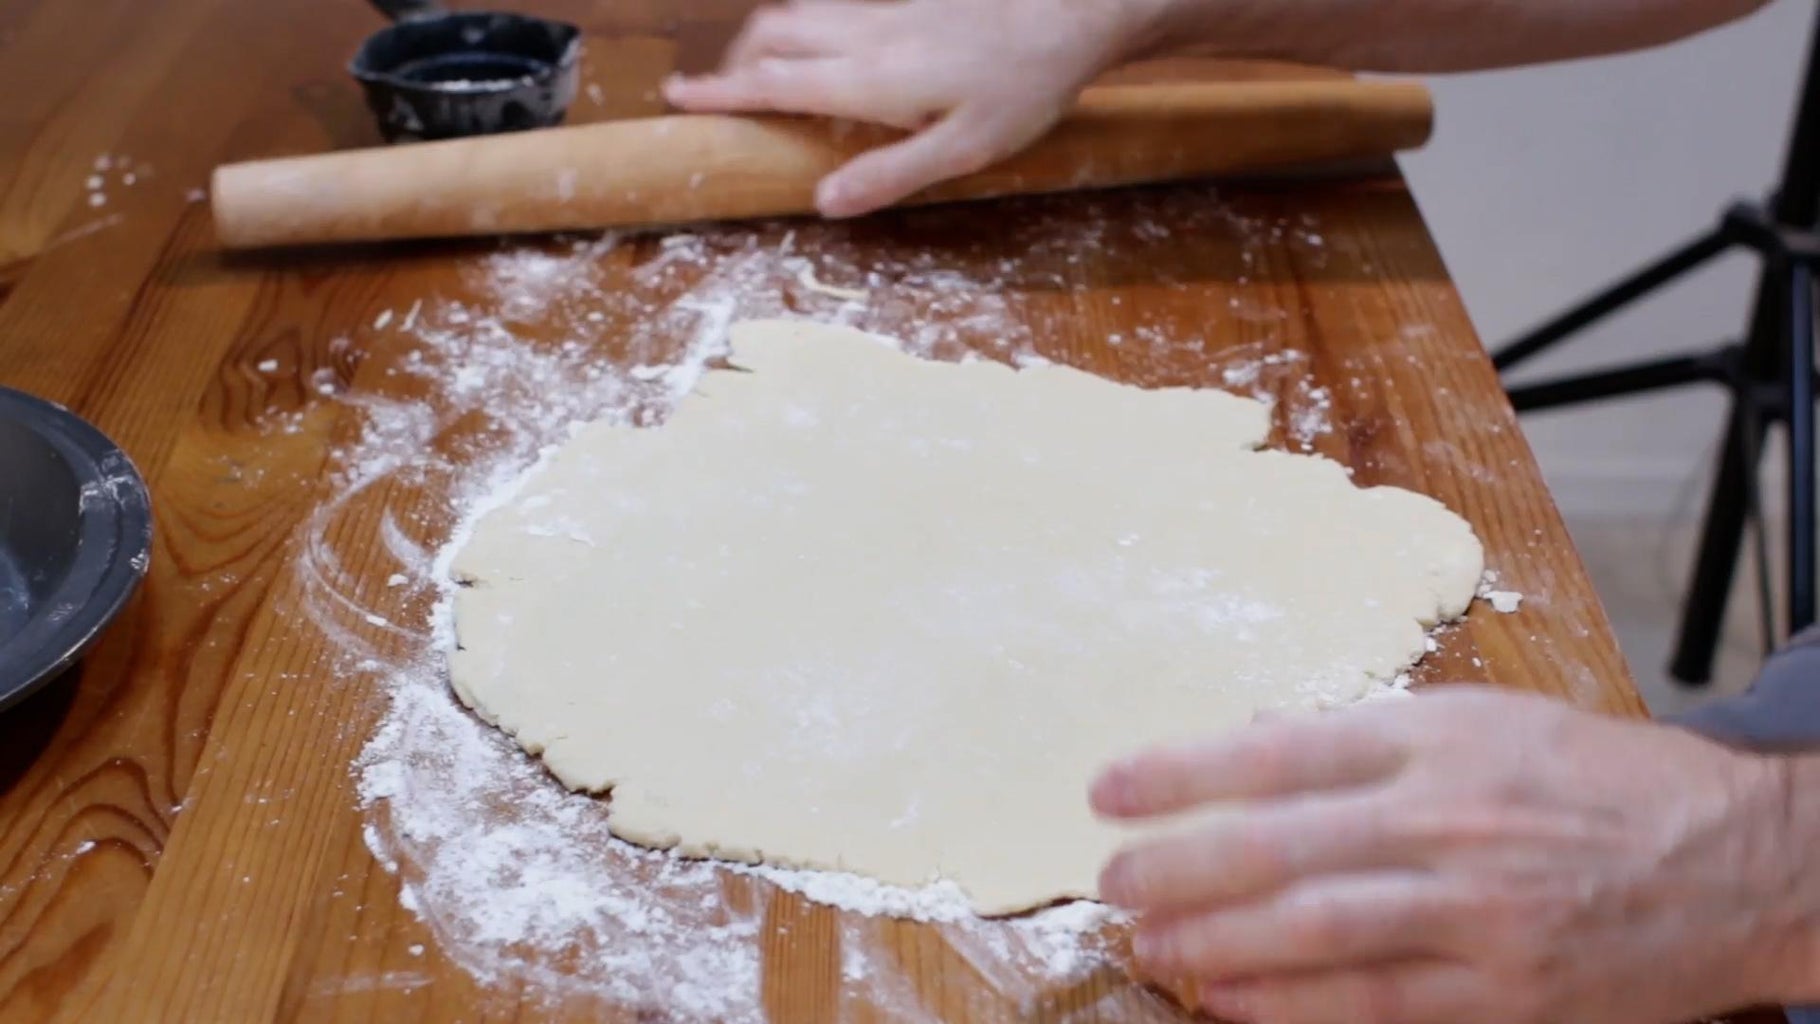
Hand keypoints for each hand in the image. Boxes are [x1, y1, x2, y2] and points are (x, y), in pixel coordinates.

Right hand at [662, 0, 1161, 217]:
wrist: (1072, 13)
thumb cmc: (1026, 87)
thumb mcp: (964, 151)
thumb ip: (890, 174)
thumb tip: (822, 204)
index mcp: (871, 77)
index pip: (775, 82)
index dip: (721, 91)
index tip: (676, 97)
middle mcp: (867, 34)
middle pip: (773, 35)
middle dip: (733, 63)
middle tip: (714, 94)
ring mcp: (886, 10)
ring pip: (801, 14)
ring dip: (766, 39)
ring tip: (757, 72)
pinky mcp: (907, 2)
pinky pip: (834, 7)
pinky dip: (805, 27)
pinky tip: (825, 52)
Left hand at [1089, 687, 1816, 1023]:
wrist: (1734, 859)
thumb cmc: (1597, 779)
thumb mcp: (1487, 720)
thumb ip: (1368, 735)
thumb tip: (1254, 739)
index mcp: (1434, 740)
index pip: (1276, 752)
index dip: (1180, 772)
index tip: (1108, 790)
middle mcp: (1446, 819)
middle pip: (1277, 845)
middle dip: (1176, 866)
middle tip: (1110, 881)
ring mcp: (1476, 913)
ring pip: (1314, 930)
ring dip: (1215, 941)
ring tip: (1147, 944)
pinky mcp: (1505, 994)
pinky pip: (1376, 1003)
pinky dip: (1293, 1007)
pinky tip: (1232, 1001)